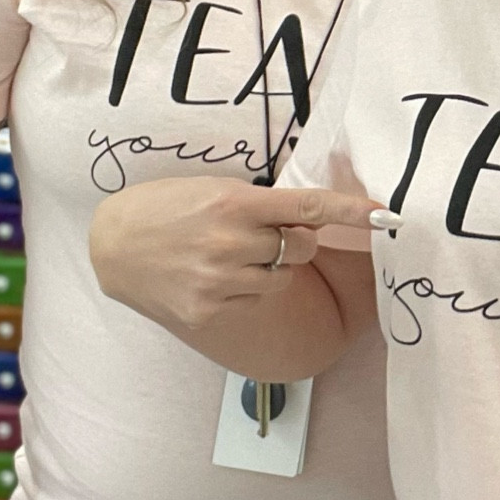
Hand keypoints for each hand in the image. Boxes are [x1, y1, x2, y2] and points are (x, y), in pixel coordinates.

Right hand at [90, 177, 394, 332]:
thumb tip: (311, 218)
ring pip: (283, 276)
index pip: (308, 208)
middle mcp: (230, 241)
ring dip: (272, 266)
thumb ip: (261, 204)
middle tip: (259, 233)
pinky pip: (256, 298)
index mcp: (234, 203)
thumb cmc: (167, 207)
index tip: (387, 216)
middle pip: (302, 246)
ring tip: (232, 255)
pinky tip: (214, 276)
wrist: (113, 243)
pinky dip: (247, 288)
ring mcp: (219, 279)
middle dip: (293, 240)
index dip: (351, 213)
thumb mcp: (213, 190)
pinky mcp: (209, 309)